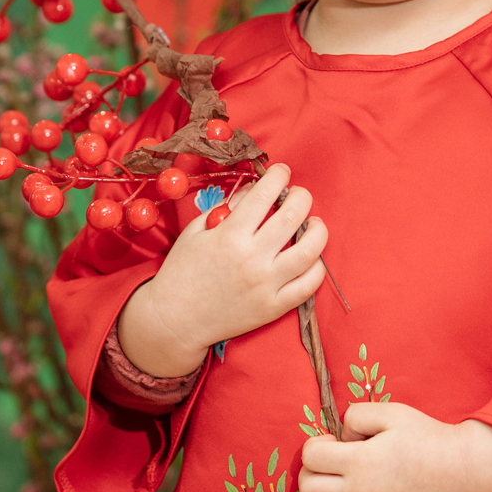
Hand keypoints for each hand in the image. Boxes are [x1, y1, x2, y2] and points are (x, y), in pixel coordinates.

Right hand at [116, 163, 326, 377]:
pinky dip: (317, 267)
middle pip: (293, 216)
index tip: (282, 171)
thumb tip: (255, 187)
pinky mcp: (273, 308)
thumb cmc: (182, 271)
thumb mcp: (195, 231)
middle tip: (298, 195)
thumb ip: (227, 206)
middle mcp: (251, 259)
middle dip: (301, 196)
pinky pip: (308, 286)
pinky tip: (312, 257)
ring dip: (318, 230)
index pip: (265, 194)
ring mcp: (265, 285)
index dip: (279, 175)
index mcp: (229, 235)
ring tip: (313, 223)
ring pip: (310, 251)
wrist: (174, 320)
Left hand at [299, 401, 491, 491]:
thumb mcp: (391, 412)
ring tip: (337, 485)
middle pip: (308, 489)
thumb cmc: (427, 437)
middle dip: (312, 470)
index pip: (310, 457)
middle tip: (333, 461)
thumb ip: (356, 416)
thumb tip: (341, 438)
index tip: (335, 441)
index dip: (316, 444)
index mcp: (359, 462)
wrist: (461, 469)